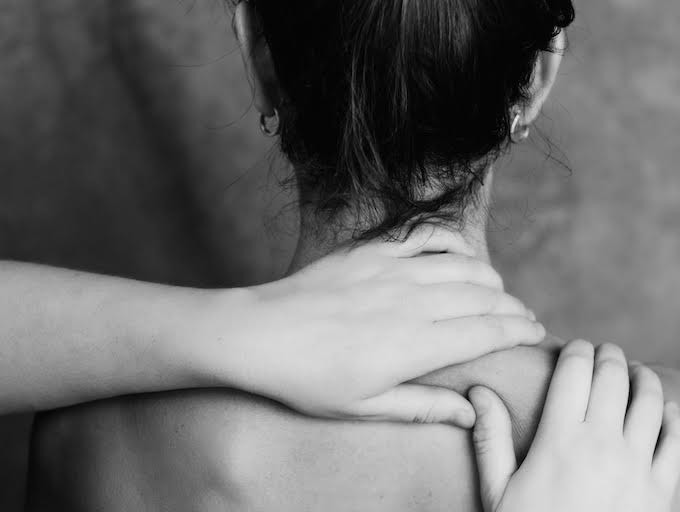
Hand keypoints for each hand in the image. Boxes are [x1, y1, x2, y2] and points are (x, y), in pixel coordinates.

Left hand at [211, 229, 544, 426]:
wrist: (261, 333)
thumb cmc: (309, 378)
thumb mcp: (365, 407)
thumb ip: (423, 406)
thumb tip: (471, 412)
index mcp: (415, 344)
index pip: (488, 331)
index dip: (519, 330)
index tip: (535, 333)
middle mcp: (413, 302)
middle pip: (483, 297)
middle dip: (512, 307)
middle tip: (522, 317)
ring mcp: (392, 271)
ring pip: (462, 266)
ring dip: (489, 278)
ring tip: (496, 293)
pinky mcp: (372, 252)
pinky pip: (426, 238)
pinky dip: (452, 244)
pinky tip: (460, 254)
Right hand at [470, 340, 679, 511]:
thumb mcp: (498, 491)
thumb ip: (490, 438)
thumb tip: (477, 392)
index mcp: (560, 438)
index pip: (574, 371)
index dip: (576, 349)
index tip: (575, 346)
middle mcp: (603, 443)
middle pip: (614, 376)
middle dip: (609, 355)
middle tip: (603, 351)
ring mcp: (639, 466)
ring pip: (651, 401)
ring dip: (642, 379)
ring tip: (634, 372)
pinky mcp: (665, 490)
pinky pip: (678, 441)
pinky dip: (674, 418)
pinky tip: (666, 413)